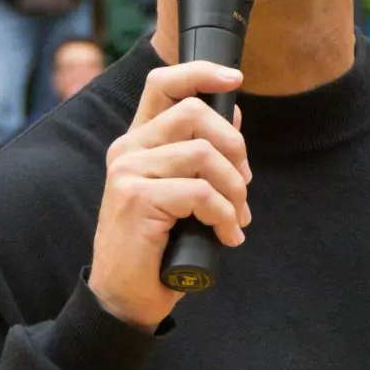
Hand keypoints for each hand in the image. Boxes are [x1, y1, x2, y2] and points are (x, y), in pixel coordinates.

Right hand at [88, 62, 251, 329]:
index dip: (201, 73)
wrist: (125, 296)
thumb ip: (200, 154)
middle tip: (244, 186)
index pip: (163, 84)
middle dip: (234, 147)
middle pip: (194, 113)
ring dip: (234, 190)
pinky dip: (225, 216)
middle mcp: (128, 149)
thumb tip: (235, 114)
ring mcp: (129, 172)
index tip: (235, 79)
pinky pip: (201, 193)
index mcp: (138, 142)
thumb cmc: (158, 247)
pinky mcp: (137, 198)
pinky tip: (226, 236)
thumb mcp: (184, 194)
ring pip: (203, 154)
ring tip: (236, 219)